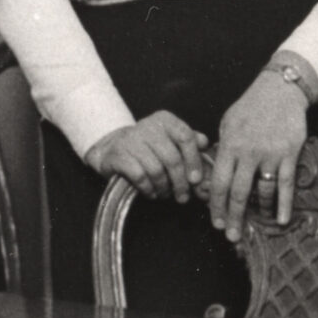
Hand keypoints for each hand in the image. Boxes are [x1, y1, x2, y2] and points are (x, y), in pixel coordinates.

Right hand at [86, 110, 208, 202]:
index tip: (196, 180)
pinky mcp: (118, 154)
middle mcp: (147, 126)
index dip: (193, 160)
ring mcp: (131, 139)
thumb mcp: (170, 140)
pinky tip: (151, 193)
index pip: (185, 137)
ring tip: (165, 194)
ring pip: (156, 169)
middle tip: (183, 197)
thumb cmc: (149, 148)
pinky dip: (148, 188)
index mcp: (164, 120)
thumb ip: (189, 142)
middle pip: (172, 158)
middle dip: (180, 182)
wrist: (112, 148)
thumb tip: (205, 143)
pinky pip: (140, 176)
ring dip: (164, 187)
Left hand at [208, 67, 311, 241]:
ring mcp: (270, 154)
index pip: (219, 182)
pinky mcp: (289, 154)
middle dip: (233, 217)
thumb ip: (222, 148)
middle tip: (231, 236)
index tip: (215, 222)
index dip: (216, 205)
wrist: (280, 90)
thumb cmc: (250, 107)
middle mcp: (248, 152)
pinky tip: (281, 220)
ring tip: (255, 226)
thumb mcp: (228, 123)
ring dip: (259, 212)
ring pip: (262, 191)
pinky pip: (286, 184)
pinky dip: (284, 204)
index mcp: (230, 145)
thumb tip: (212, 173)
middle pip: (239, 192)